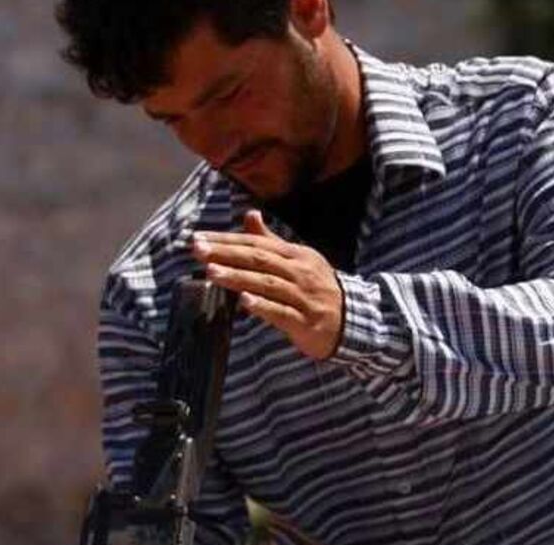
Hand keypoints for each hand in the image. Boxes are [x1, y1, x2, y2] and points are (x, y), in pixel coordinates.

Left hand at [192, 210, 343, 359]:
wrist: (355, 321)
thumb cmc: (317, 288)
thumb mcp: (298, 260)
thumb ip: (270, 241)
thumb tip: (250, 214)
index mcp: (295, 255)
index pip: (255, 244)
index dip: (226, 240)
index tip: (198, 239)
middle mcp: (300, 272)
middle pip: (259, 260)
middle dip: (226, 254)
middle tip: (198, 250)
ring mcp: (304, 297)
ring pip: (267, 284)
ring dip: (238, 278)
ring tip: (212, 272)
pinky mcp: (306, 322)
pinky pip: (282, 312)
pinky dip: (263, 306)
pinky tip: (244, 302)